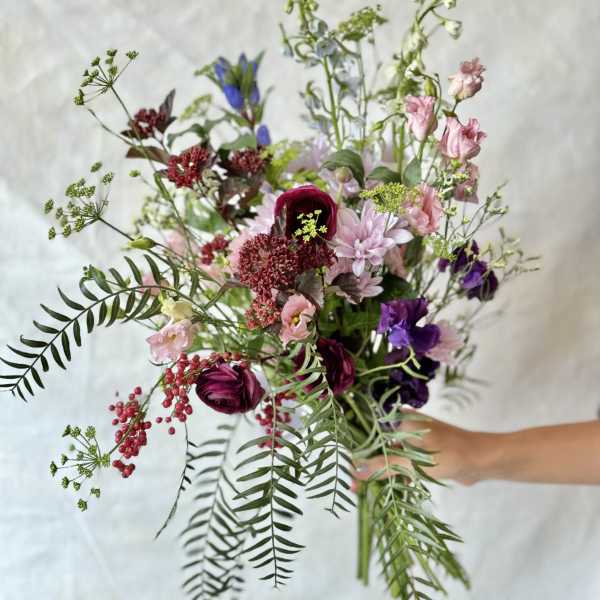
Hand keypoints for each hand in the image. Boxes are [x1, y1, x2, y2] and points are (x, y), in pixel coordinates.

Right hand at [353, 411, 483, 486]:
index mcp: (400, 419)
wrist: (482, 460)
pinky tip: (390, 489)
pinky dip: (397, 474)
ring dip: (382, 472)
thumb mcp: (411, 463)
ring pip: (390, 456)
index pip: (370, 433)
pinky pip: (403, 462)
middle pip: (378, 446)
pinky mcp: (423, 452)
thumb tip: (355, 471)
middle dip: (368, 465)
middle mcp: (405, 426)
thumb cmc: (448, 454)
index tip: (346, 470)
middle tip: (354, 485)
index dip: (357, 451)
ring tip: (367, 490)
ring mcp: (414, 439)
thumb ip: (382, 467)